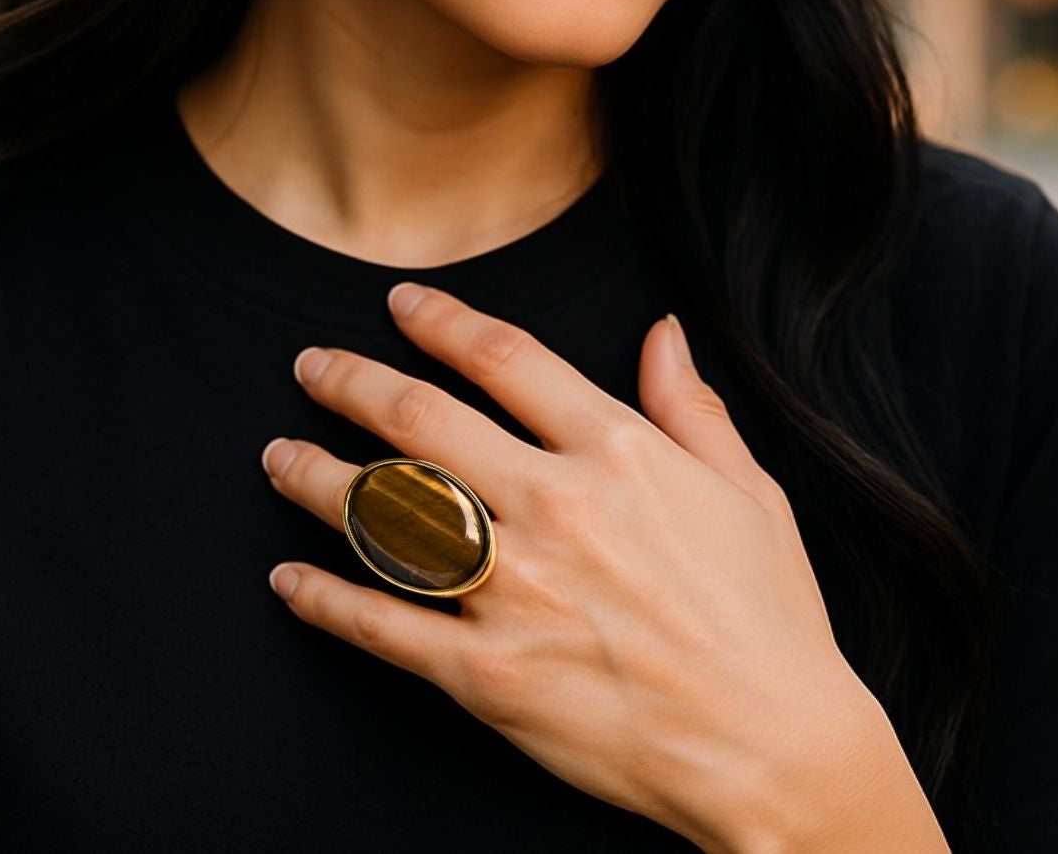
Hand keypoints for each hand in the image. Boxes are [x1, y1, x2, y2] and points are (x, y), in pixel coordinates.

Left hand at [260, 282, 890, 851]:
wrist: (778, 751)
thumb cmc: (770, 618)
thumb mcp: (749, 490)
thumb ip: (690, 404)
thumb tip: (663, 330)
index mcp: (615, 453)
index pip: (503, 358)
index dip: (441, 321)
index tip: (399, 305)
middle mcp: (552, 506)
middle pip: (419, 418)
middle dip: (350, 381)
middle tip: (311, 365)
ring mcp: (514, 590)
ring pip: (384, 513)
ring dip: (317, 477)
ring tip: (279, 456)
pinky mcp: (487, 673)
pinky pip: (383, 626)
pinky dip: (325, 598)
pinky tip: (288, 578)